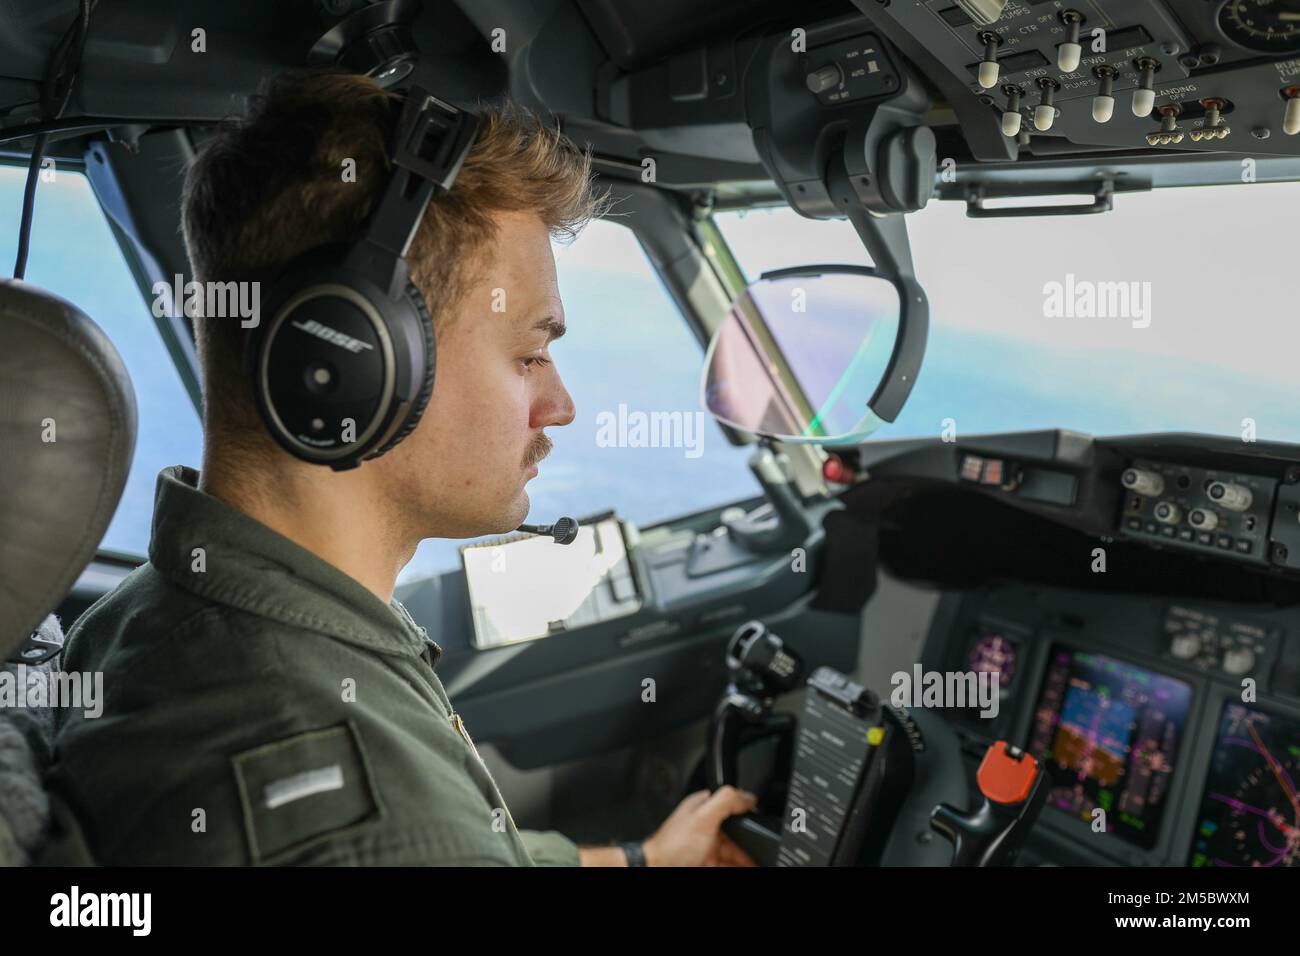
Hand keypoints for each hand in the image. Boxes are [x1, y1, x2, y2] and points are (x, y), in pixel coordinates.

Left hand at [641, 786, 758, 866]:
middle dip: (752, 843)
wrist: (657, 869)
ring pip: (735, 854)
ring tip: (762, 861)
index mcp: (703, 808)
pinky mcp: (706, 864)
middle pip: (738, 834)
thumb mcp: (703, 817)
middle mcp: (705, 827)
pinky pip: (729, 865)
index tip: (764, 826)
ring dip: (748, 859)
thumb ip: (726, 801)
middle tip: (766, 852)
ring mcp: (706, 848)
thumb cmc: (672, 846)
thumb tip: (750, 796)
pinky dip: (740, 865)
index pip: (732, 806)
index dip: (749, 815)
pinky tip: (748, 865)